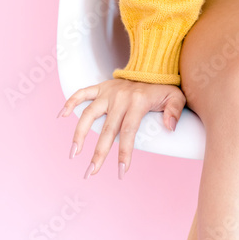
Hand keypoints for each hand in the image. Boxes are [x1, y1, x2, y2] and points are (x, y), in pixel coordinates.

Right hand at [56, 77, 185, 178]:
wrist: (152, 66)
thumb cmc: (163, 88)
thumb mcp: (176, 96)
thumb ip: (175, 111)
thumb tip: (170, 127)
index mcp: (138, 101)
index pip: (128, 131)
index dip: (124, 152)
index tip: (121, 171)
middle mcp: (120, 96)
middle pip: (107, 129)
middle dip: (98, 153)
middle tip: (91, 172)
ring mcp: (108, 91)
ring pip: (89, 113)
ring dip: (79, 133)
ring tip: (74, 153)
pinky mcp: (101, 87)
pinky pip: (82, 93)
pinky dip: (71, 102)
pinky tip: (61, 116)